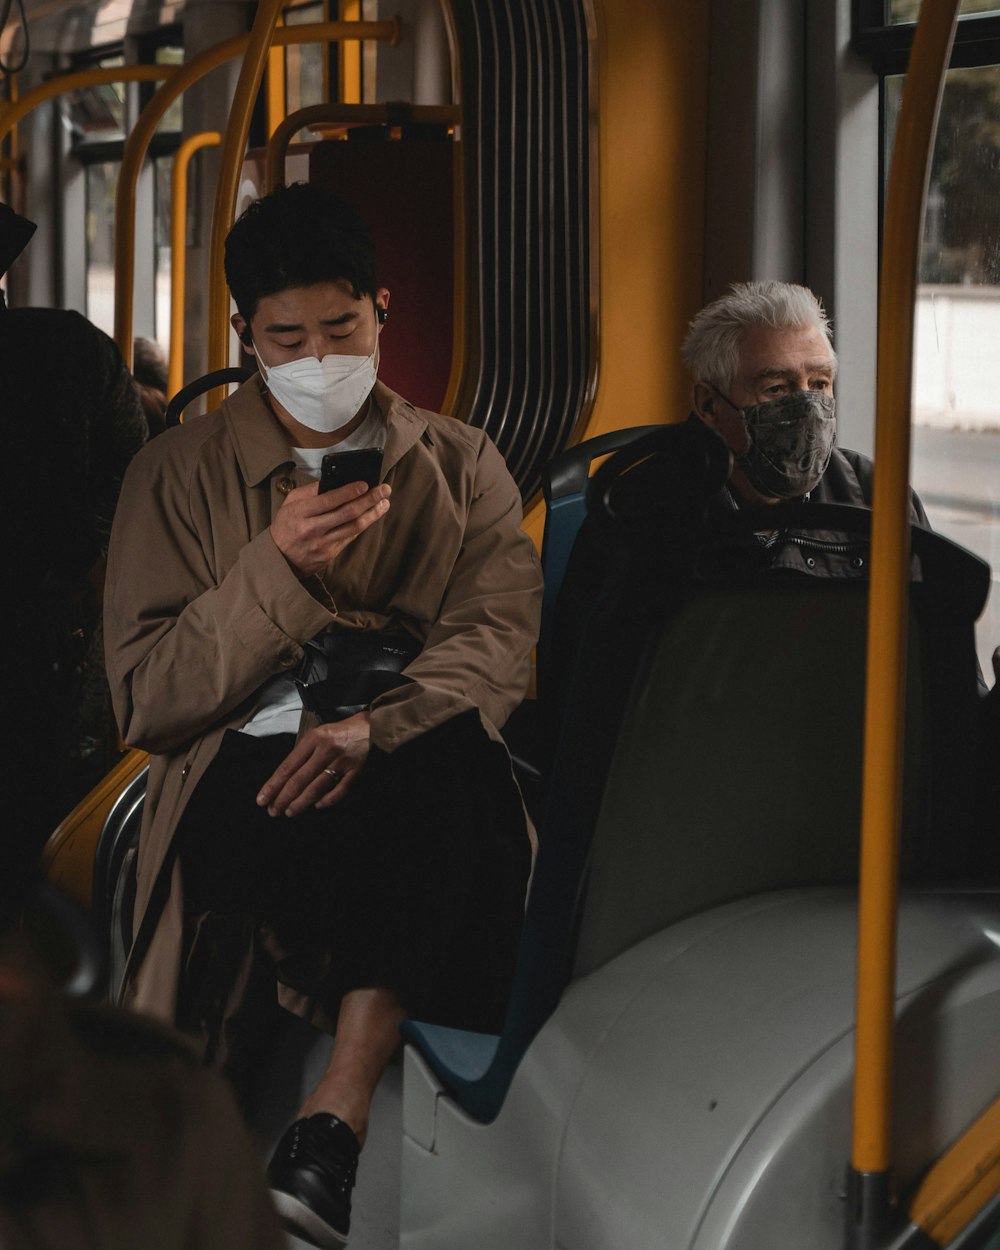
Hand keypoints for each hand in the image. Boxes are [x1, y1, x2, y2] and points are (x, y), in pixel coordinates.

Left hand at [256, 711, 370, 816]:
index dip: (274, 785)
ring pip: (317, 787)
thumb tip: (285, 779)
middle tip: (273, 811)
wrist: (372, 727)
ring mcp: (342, 762)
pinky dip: (328, 800)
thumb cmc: (340, 732)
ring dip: (301, 802)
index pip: (288, 766)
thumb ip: (303, 753)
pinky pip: (340, 790)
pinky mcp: (356, 771)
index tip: (262, 799)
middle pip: (300, 779)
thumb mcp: (318, 734)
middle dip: (283, 798)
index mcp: (314, 739)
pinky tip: (317, 807)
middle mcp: (326, 750)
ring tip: (289, 812)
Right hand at [271, 480, 390, 577]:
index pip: (328, 500)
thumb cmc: (286, 525)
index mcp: (300, 513)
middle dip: (369, 500)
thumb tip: (335, 479)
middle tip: (385, 490)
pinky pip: (349, 538)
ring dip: (372, 514)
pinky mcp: (329, 555)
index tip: (365, 484)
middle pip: (346, 514)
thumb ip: (311, 491)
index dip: (349, 492)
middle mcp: (311, 529)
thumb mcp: (291, 503)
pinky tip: (372, 515)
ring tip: (385, 503)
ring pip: (353, 528)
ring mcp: (321, 544)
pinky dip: (363, 525)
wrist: (279, 558)